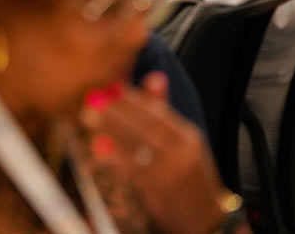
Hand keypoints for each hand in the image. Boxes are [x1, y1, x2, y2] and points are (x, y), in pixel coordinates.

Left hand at [81, 73, 229, 233]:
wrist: (205, 218)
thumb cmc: (188, 175)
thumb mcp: (183, 141)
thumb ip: (165, 111)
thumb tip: (155, 76)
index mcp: (188, 136)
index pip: (159, 112)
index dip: (133, 98)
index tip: (109, 85)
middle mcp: (184, 152)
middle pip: (148, 127)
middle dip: (118, 111)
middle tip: (92, 98)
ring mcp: (174, 173)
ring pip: (141, 147)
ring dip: (112, 130)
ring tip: (89, 116)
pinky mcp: (163, 192)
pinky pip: (137, 172)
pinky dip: (117, 159)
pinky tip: (99, 149)